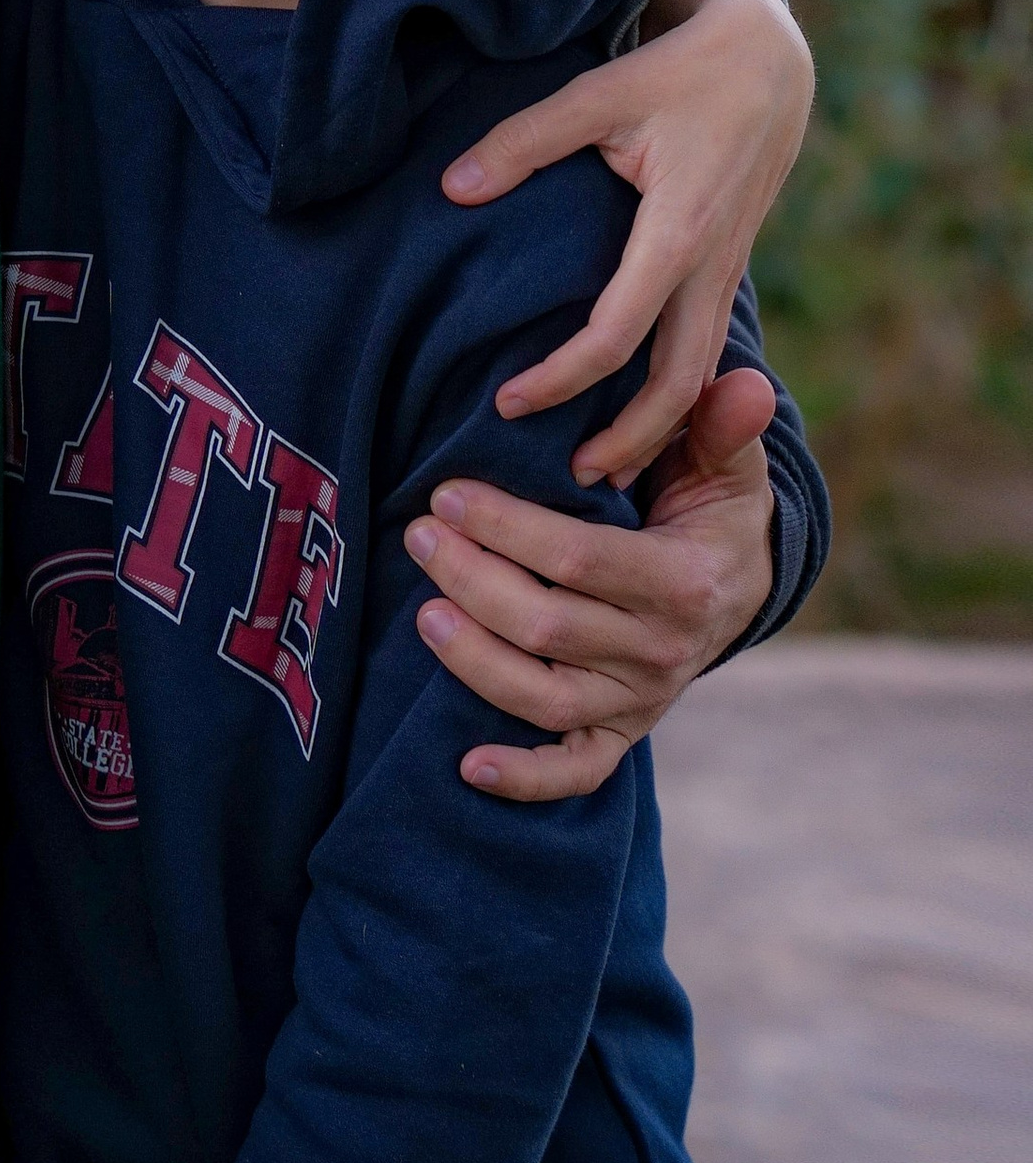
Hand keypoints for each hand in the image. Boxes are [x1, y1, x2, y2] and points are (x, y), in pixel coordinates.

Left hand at [407, 369, 777, 804]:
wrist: (737, 584)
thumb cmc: (710, 507)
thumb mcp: (723, 463)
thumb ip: (720, 425)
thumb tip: (744, 384)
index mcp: (684, 582)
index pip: (581, 560)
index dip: (508, 529)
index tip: (447, 494)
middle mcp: (662, 653)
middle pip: (548, 628)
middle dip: (473, 580)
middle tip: (418, 534)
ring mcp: (639, 700)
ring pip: (546, 699)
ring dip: (476, 662)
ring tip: (423, 613)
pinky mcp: (620, 733)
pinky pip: (575, 772)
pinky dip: (525, 778)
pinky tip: (467, 766)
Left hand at [441, 0, 810, 481]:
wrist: (771, 62)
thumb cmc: (680, 73)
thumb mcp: (600, 92)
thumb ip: (525, 141)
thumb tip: (452, 188)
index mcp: (679, 231)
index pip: (617, 332)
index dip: (562, 377)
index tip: (508, 400)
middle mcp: (711, 265)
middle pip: (680, 383)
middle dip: (630, 438)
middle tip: (570, 480)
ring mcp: (728, 272)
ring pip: (703, 377)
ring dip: (658, 428)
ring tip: (603, 469)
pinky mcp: (728, 268)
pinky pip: (705, 348)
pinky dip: (678, 396)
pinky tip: (638, 417)